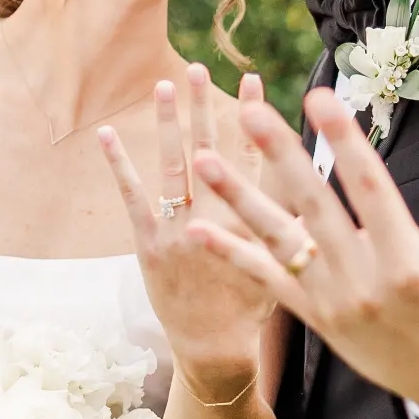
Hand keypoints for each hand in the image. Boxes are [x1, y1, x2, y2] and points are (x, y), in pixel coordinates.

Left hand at [97, 66, 274, 379]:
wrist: (214, 349)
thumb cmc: (253, 308)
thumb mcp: (285, 263)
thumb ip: (291, 220)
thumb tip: (310, 180)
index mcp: (254, 222)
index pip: (257, 158)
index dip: (255, 120)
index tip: (254, 82)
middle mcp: (217, 219)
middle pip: (212, 152)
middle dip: (206, 109)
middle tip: (201, 70)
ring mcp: (179, 229)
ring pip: (173, 165)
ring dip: (168, 123)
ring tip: (165, 85)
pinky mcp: (149, 243)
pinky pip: (132, 195)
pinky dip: (119, 163)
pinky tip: (107, 133)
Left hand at [186, 87, 418, 415]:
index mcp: (408, 259)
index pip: (371, 189)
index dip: (344, 142)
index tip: (319, 96)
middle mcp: (364, 281)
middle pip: (315, 209)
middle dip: (279, 159)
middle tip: (247, 112)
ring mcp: (333, 303)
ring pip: (279, 243)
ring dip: (238, 202)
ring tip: (202, 160)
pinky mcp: (314, 319)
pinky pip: (266, 283)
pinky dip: (232, 257)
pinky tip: (194, 229)